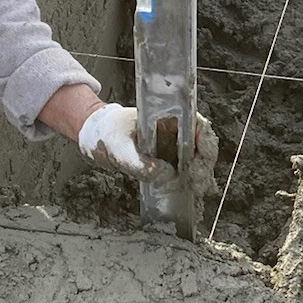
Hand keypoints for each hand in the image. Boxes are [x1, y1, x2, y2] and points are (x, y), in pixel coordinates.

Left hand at [77, 101, 216, 184]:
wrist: (97, 137)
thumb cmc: (107, 133)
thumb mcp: (118, 148)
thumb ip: (138, 163)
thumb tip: (165, 174)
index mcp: (165, 114)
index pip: (196, 122)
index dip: (205, 140)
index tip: (203, 159)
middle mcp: (174, 126)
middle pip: (202, 141)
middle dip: (204, 162)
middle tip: (197, 182)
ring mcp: (172, 141)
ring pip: (198, 155)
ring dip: (200, 172)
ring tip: (195, 188)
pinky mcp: (168, 155)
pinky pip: (187, 165)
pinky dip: (191, 177)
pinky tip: (190, 188)